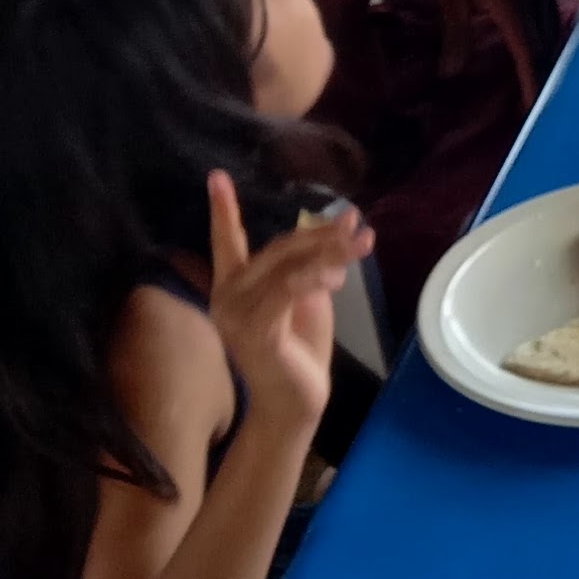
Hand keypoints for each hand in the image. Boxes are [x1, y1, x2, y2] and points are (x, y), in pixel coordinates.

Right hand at [204, 170, 360, 434]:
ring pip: (287, 266)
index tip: (217, 175)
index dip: (223, 210)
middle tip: (354, 222)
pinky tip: (339, 274)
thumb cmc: (298, 349)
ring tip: (361, 243)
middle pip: (276, 248)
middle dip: (319, 232)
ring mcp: (237, 316)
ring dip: (329, 251)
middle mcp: (227, 297)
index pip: (225, 241)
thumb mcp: (306, 295)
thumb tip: (341, 221)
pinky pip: (288, 291)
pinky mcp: (256, 332)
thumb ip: (312, 262)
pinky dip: (316, 276)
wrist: (294, 403)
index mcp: (233, 286)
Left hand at [408, 0, 563, 105]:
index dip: (532, 80)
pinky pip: (552, 12)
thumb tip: (450, 75)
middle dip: (543, 74)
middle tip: (537, 103)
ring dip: (548, 55)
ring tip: (542, 80)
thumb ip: (455, 36)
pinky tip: (541, 46)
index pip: (527, 49)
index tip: (533, 108)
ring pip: (552, 27)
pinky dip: (547, 34)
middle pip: (545, 43)